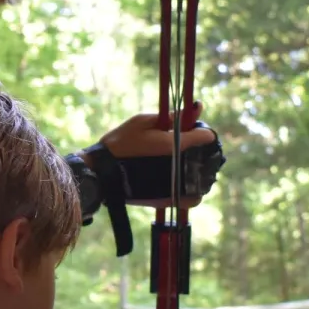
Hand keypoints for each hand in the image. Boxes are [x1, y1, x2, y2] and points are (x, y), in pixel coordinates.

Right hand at [83, 106, 221, 209]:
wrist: (102, 172)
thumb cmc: (120, 142)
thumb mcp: (143, 122)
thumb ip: (170, 117)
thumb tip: (194, 108)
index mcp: (173, 145)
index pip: (205, 136)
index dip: (203, 131)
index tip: (196, 130)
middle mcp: (178, 167)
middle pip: (206, 158)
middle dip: (201, 150)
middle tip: (188, 146)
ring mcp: (174, 187)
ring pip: (202, 180)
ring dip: (198, 171)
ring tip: (185, 164)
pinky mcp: (168, 201)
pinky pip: (193, 199)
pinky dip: (194, 192)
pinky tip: (184, 182)